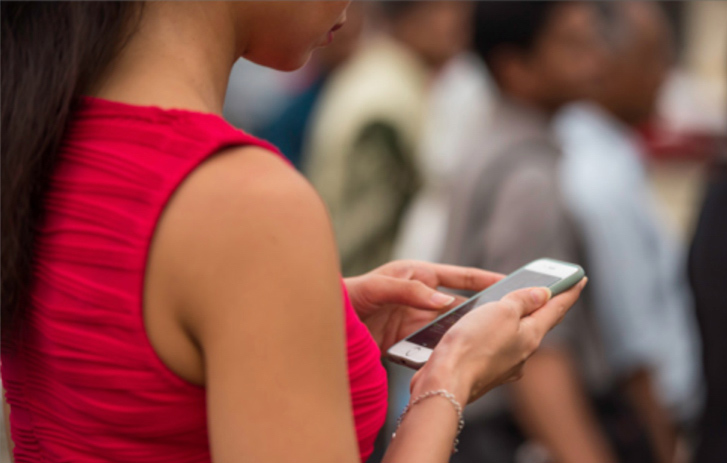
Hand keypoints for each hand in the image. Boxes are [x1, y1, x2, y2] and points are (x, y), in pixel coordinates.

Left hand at [344, 260, 504, 352]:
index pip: (458, 276)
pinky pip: (431, 347)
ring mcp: (414, 320)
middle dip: (479, 314)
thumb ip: (409, 291)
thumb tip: (445, 302)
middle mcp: (419, 297)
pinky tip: (449, 361)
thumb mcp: (376, 288)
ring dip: (459, 337)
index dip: (484, 279)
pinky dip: (440, 354)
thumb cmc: (346, 296)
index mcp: (417, 275)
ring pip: (447, 329)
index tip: (508, 282)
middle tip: (504, 321)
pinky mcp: (406, 342)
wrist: (322, 325)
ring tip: (479, 346)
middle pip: (458, 306)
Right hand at [411, 278, 587, 404]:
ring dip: (517, 319)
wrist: (446, 382)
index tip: (580, 279)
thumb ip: (522, 300)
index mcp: (531, 335)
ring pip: (516, 335)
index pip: (557, 308)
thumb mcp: (501, 311)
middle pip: (539, 322)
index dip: (569, 291)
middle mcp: (523, 353)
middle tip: (550, 289)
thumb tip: (543, 294)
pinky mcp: (485, 371)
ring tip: (511, 305)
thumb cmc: (472, 345)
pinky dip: (496, 334)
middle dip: (544, 305)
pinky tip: (483, 330)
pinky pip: (497, 347)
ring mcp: (505, 365)